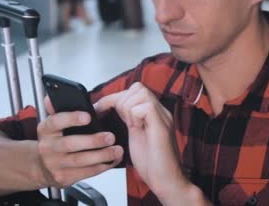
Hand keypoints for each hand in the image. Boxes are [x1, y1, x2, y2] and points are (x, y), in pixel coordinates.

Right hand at [34, 97, 123, 187]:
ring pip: (80, 160)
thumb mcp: (53, 124)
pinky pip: (85, 173)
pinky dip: (101, 167)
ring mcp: (55, 164)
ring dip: (101, 155)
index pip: (56, 121)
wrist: (43, 166)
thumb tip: (52, 96)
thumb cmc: (55, 140)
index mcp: (46, 129)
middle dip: (93, 140)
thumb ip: (57, 109)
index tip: (88, 116)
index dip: (72, 118)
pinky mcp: (64, 177)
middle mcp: (48, 147)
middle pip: (71, 144)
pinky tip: (112, 160)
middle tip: (110, 137)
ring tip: (116, 150)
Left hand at [94, 82, 197, 203]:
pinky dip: (135, 116)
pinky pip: (144, 107)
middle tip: (123, 122)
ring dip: (128, 108)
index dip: (115, 97)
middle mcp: (160, 111)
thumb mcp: (135, 135)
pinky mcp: (162, 125)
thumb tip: (111, 107)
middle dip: (121, 102)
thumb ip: (129, 119)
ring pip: (140, 93)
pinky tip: (136, 129)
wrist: (166, 182)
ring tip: (132, 126)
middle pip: (137, 87)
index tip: (101, 109)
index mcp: (154, 113)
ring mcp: (163, 117)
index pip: (134, 90)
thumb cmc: (152, 164)